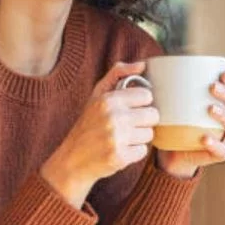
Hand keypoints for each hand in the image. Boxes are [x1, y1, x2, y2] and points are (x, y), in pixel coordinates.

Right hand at [40, 61, 158, 207]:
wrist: (72, 160)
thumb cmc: (87, 125)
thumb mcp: (96, 95)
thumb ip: (118, 74)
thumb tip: (142, 64)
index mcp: (108, 100)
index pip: (147, 96)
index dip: (140, 103)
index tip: (130, 109)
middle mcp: (113, 117)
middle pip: (153, 115)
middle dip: (142, 121)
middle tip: (127, 125)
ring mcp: (117, 138)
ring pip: (149, 134)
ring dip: (138, 137)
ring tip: (121, 138)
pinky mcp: (120, 157)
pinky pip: (143, 151)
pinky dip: (133, 152)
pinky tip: (119, 150)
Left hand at [156, 63, 224, 178]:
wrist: (177, 148)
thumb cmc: (184, 117)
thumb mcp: (184, 97)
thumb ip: (188, 80)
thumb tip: (186, 57)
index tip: (223, 73)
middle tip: (212, 87)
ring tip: (210, 109)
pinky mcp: (221, 153)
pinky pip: (222, 150)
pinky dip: (215, 144)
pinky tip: (205, 138)